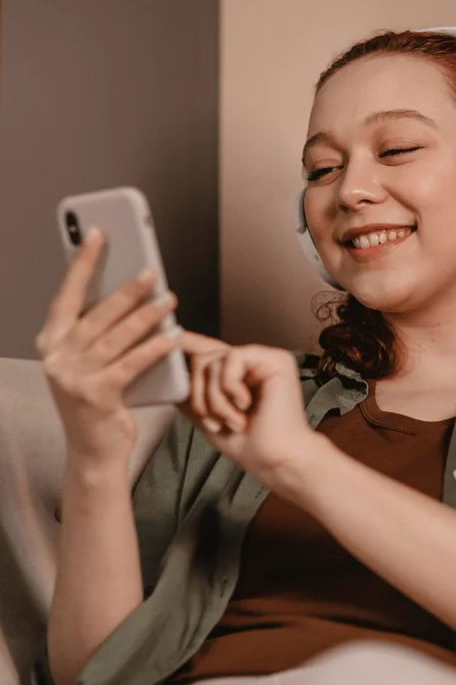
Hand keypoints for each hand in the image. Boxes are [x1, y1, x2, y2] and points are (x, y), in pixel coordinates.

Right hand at [36, 226, 182, 466]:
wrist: (94, 450)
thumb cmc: (98, 400)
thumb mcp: (90, 361)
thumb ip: (100, 331)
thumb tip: (130, 293)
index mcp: (52, 342)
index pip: (66, 294)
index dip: (82, 263)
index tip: (97, 234)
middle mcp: (57, 357)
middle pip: (97, 313)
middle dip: (127, 289)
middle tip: (152, 271)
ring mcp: (73, 377)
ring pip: (118, 336)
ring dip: (148, 315)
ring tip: (170, 299)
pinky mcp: (96, 395)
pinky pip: (133, 363)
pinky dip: (156, 347)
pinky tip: (174, 335)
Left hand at [175, 335, 315, 492]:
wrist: (275, 460)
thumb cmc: (247, 443)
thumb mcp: (205, 413)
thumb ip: (188, 389)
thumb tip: (163, 366)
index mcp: (238, 373)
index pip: (203, 351)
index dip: (182, 346)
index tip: (160, 339)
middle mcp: (251, 361)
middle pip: (201, 358)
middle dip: (198, 395)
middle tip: (214, 422)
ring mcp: (264, 358)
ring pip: (212, 361)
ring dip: (215, 399)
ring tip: (233, 421)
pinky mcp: (275, 358)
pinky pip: (231, 359)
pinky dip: (229, 388)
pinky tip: (245, 406)